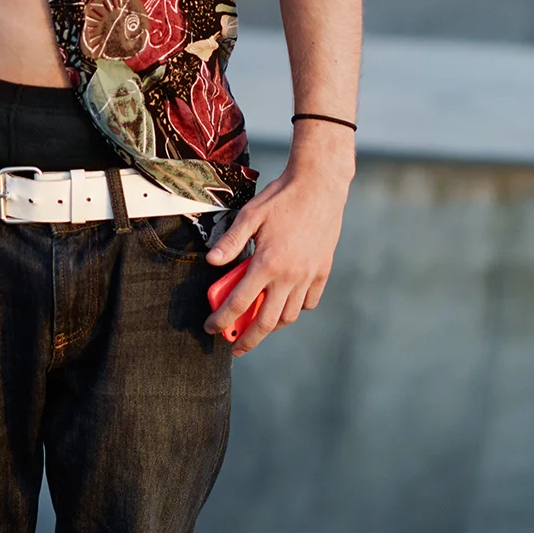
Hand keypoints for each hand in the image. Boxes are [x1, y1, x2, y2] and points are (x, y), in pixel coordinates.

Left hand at [203, 128, 352, 353]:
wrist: (320, 185)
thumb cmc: (282, 198)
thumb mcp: (250, 215)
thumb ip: (231, 242)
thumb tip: (212, 261)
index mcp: (267, 264)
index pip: (239, 303)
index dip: (222, 320)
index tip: (211, 328)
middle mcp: (289, 276)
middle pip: (266, 321)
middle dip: (248, 339)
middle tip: (235, 347)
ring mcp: (308, 275)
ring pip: (289, 315)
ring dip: (271, 326)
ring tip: (258, 326)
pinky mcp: (322, 270)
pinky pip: (309, 301)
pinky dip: (296, 308)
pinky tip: (286, 303)